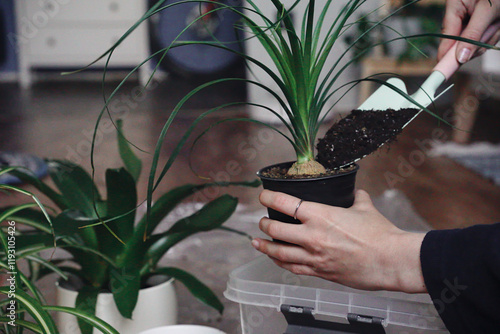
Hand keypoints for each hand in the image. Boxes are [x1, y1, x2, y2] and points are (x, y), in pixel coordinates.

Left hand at [252, 189, 426, 292]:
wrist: (390, 260)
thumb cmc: (379, 234)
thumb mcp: (365, 208)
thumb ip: (357, 198)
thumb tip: (356, 193)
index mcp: (320, 215)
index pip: (286, 203)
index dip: (269, 197)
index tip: (263, 196)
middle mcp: (312, 236)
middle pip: (276, 229)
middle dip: (265, 224)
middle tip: (262, 222)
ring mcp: (314, 256)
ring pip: (279, 252)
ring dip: (265, 246)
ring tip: (256, 242)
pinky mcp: (319, 272)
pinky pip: (293, 268)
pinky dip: (280, 262)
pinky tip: (275, 259)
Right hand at [438, 0, 499, 62]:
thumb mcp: (487, 10)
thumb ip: (473, 33)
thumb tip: (460, 57)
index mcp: (454, 8)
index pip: (446, 37)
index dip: (446, 54)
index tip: (444, 71)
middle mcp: (458, 18)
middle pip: (460, 43)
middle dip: (477, 43)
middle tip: (490, 32)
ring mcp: (468, 24)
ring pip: (474, 44)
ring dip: (488, 38)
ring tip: (496, 23)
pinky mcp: (477, 27)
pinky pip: (482, 41)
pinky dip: (492, 36)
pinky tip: (496, 24)